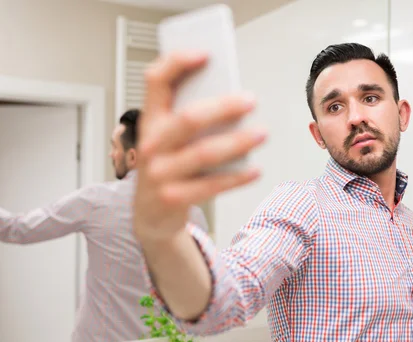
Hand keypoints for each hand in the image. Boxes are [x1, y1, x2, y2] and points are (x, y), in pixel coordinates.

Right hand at [133, 51, 266, 241]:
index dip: (177, 63)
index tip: (205, 54)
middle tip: (250, 100)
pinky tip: (255, 169)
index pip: (155, 82)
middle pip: (188, 119)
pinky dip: (237, 177)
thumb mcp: (167, 140)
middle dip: (223, 107)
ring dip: (237, 142)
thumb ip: (188, 118)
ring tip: (262, 133)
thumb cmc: (166, 167)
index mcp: (150, 121)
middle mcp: (151, 146)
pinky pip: (212, 185)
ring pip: (204, 153)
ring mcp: (160, 174)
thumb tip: (231, 100)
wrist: (150, 216)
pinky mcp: (174, 198)